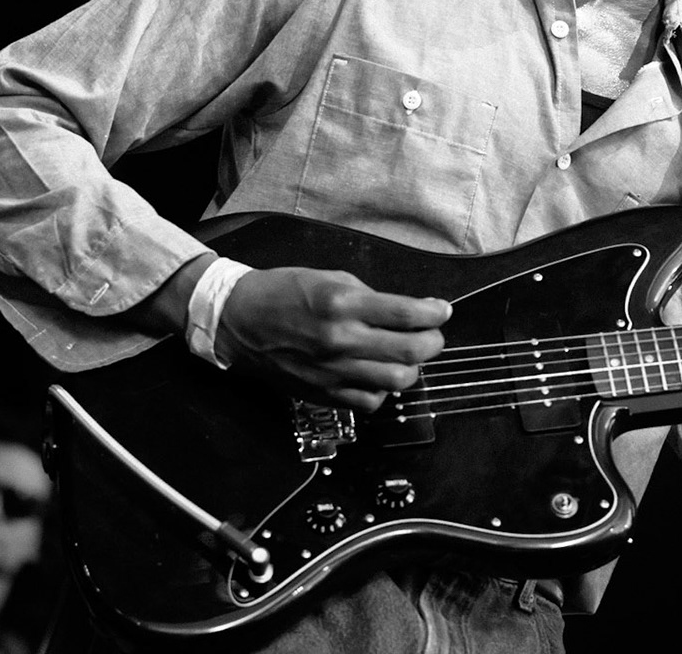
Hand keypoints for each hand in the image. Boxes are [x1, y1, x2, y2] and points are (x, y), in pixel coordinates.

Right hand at [216, 267, 450, 411]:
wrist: (239, 321)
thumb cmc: (284, 292)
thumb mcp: (330, 278)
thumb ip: (371, 297)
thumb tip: (410, 310)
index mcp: (343, 304)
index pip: (407, 314)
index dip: (435, 313)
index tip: (443, 310)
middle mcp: (340, 340)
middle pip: (410, 352)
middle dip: (433, 342)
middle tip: (432, 334)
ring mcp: (332, 372)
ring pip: (396, 381)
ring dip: (412, 367)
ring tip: (407, 354)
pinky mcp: (324, 394)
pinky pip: (371, 401)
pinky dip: (384, 389)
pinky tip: (379, 373)